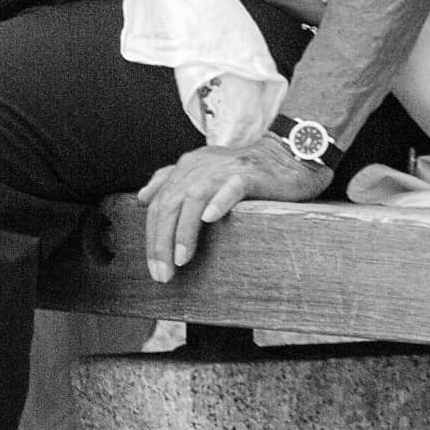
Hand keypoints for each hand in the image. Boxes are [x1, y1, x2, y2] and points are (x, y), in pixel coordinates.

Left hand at [136, 136, 329, 282]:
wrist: (287, 156)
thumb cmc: (243, 172)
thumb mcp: (201, 174)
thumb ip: (170, 182)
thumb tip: (142, 197)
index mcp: (186, 168)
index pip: (158, 205)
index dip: (152, 238)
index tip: (155, 268)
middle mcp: (199, 167)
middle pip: (170, 205)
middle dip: (162, 242)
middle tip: (163, 273)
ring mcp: (224, 170)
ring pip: (193, 198)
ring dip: (184, 231)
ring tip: (181, 259)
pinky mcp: (249, 175)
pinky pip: (231, 188)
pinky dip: (218, 202)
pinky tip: (210, 218)